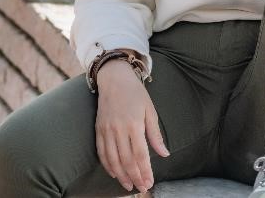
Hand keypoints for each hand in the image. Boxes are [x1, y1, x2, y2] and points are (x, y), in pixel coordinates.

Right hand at [95, 60, 168, 193]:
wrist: (115, 78)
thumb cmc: (136, 93)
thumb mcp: (150, 110)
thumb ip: (155, 134)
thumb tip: (165, 153)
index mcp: (134, 124)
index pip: (140, 155)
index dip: (145, 171)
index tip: (150, 182)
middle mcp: (119, 129)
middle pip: (126, 160)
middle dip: (135, 177)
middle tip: (142, 187)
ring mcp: (107, 130)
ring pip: (113, 160)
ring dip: (121, 176)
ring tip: (129, 186)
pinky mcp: (98, 129)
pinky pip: (101, 153)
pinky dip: (107, 166)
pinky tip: (114, 173)